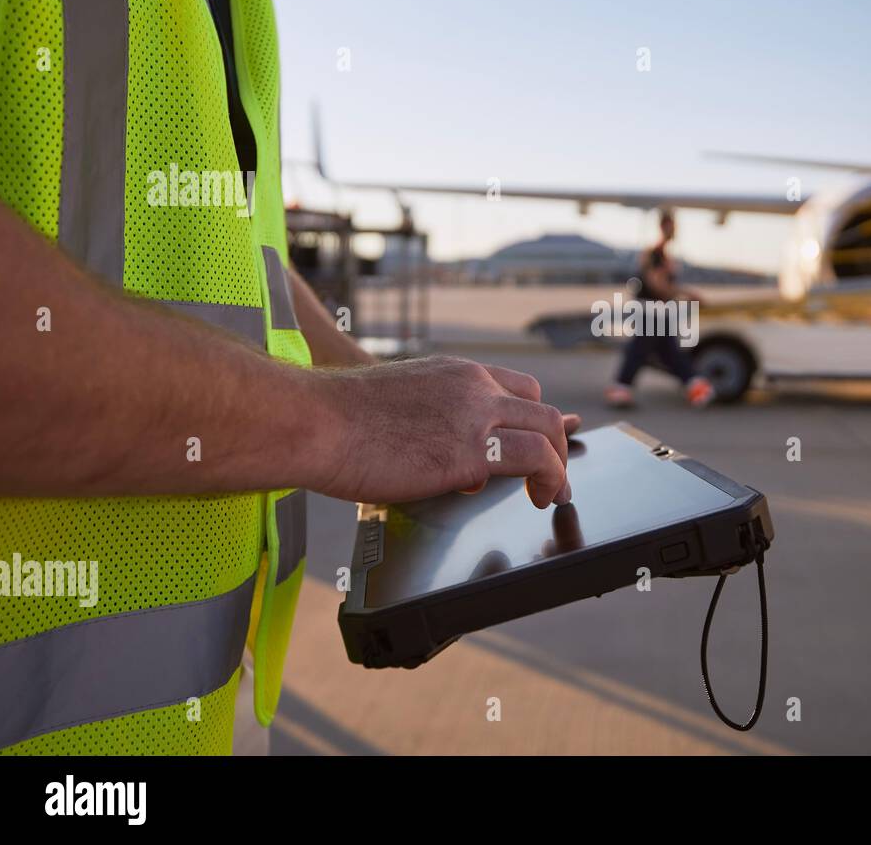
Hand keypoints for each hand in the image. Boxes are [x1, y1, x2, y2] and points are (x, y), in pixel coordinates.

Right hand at [307, 355, 572, 506]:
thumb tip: (443, 457)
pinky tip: (540, 499)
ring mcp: (474, 414)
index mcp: (453, 372)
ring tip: (552, 492)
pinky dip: (550, 479)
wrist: (312, 421)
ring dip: (558, 465)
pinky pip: (535, 459)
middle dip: (554, 442)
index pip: (517, 386)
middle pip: (540, 408)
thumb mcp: (397, 405)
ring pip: (547, 430)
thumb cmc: (335, 420)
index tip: (536, 442)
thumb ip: (430, 422)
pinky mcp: (470, 450)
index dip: (532, 417)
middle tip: (550, 472)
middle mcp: (472, 386)